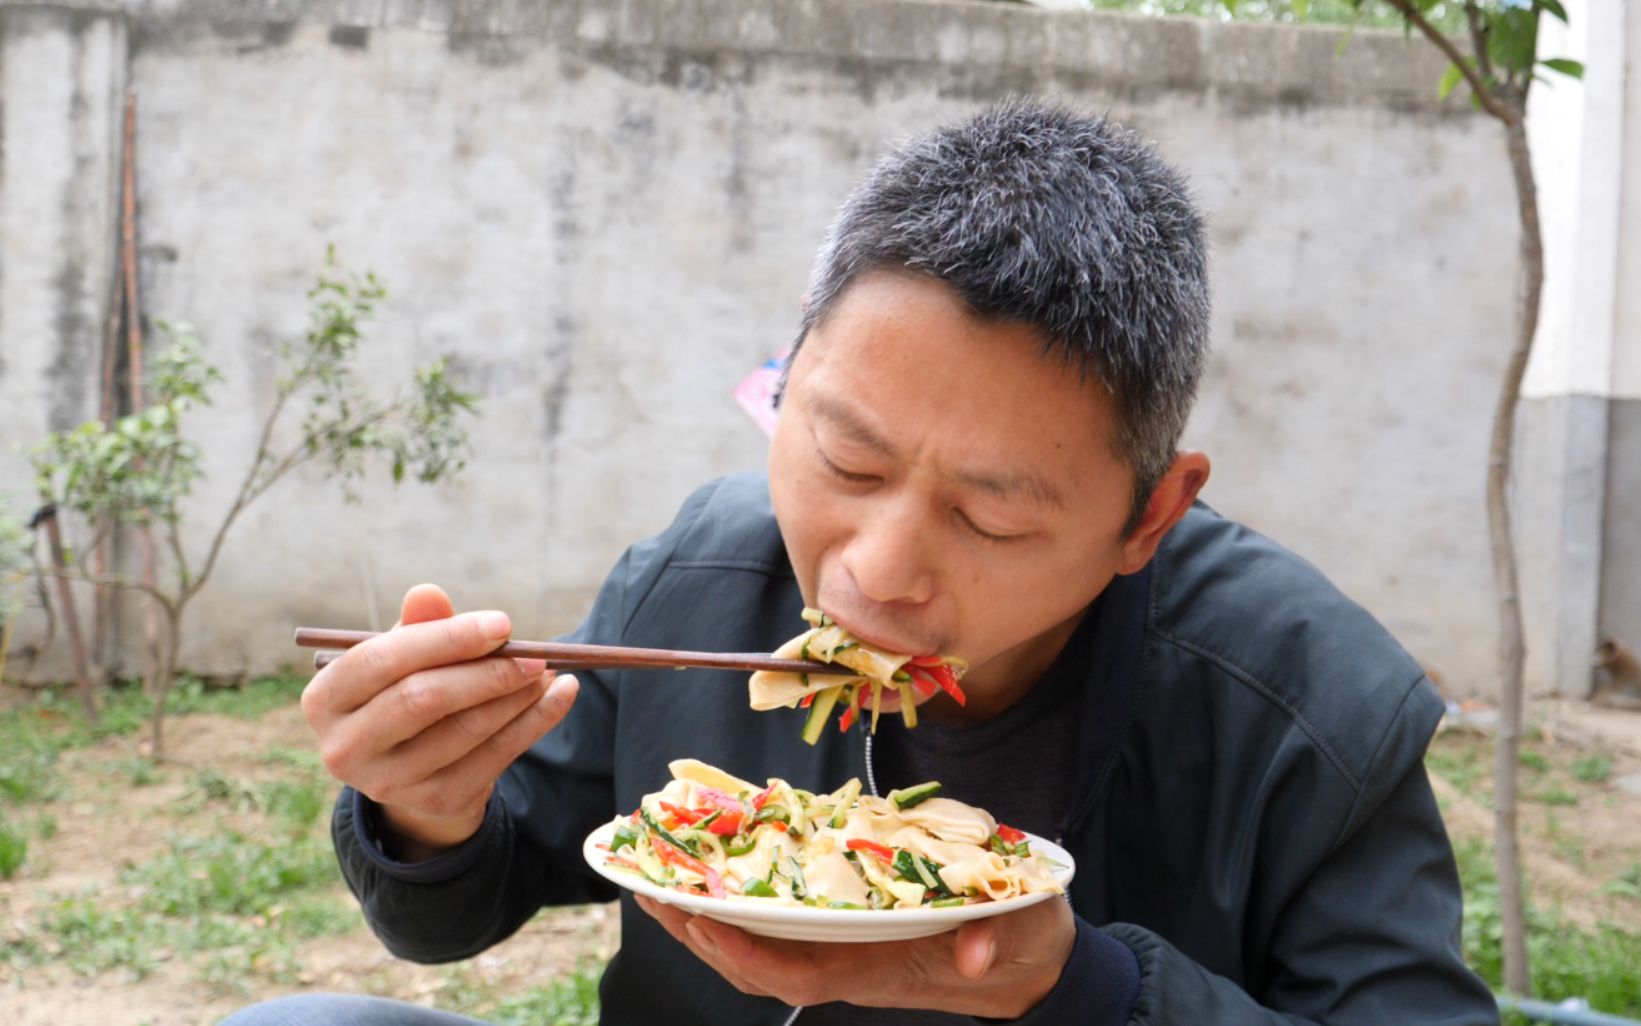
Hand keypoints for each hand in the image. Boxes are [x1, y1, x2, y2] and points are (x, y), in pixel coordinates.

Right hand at [301, 583, 578, 859]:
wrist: (414, 765)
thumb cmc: (406, 688)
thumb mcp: (404, 656)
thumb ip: (417, 625)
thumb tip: (428, 593)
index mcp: (326, 699)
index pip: (383, 660)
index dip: (446, 639)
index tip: (502, 623)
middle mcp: (345, 747)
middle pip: (422, 700)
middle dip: (486, 672)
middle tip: (534, 653)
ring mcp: (389, 782)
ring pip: (465, 731)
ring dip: (516, 696)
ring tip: (547, 669)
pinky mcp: (436, 801)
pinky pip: (496, 757)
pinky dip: (535, 721)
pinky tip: (561, 694)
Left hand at [634, 891, 1074, 1017]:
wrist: (1029, 963)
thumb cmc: (1023, 943)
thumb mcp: (1021, 937)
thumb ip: (996, 941)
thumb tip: (971, 951)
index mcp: (882, 969)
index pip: (800, 974)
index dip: (748, 954)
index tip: (703, 922)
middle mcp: (850, 964)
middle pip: (758, 963)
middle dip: (699, 934)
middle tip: (646, 887)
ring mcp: (843, 948)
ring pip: (758, 947)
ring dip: (705, 919)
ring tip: (656, 880)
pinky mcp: (845, 928)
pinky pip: (779, 925)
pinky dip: (739, 904)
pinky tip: (711, 873)